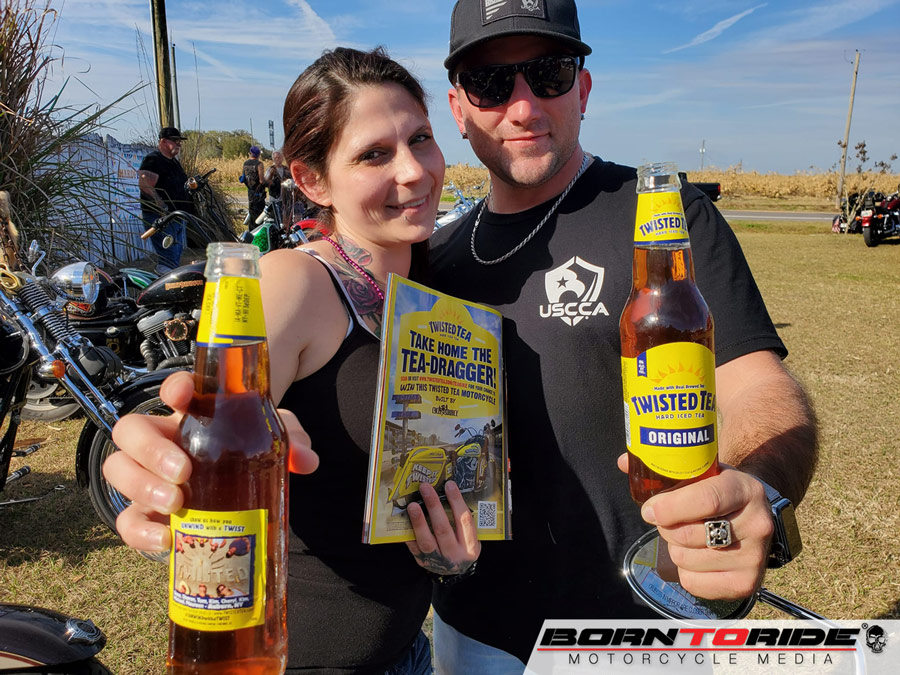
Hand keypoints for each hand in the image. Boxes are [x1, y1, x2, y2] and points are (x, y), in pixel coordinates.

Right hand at [102, 370, 318, 552]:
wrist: (242, 500)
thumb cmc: (252, 458)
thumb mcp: (276, 444)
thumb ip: (293, 442)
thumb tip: (307, 460)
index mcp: (193, 416)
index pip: (174, 390)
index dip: (174, 387)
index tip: (183, 394)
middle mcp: (163, 442)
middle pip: (130, 430)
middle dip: (150, 450)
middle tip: (184, 473)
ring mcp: (149, 478)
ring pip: (118, 470)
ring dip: (142, 486)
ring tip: (176, 503)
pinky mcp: (147, 515)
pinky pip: (128, 521)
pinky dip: (141, 532)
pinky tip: (166, 538)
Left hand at [405, 481, 480, 575]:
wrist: (454, 570)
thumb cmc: (462, 546)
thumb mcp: (469, 537)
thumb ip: (462, 520)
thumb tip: (448, 490)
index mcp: (470, 547)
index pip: (464, 521)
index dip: (457, 502)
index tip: (449, 485)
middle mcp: (455, 555)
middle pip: (443, 529)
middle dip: (434, 506)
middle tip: (425, 488)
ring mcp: (438, 561)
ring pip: (427, 541)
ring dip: (419, 521)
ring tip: (412, 505)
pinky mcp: (423, 562)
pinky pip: (414, 547)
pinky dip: (409, 533)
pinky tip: (404, 520)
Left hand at [617, 454, 772, 599]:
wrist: (755, 514)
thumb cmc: (718, 490)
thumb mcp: (702, 472)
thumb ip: (664, 467)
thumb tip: (624, 462)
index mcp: (745, 490)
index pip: (706, 500)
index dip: (669, 507)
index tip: (648, 510)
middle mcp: (757, 524)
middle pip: (688, 534)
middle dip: (666, 527)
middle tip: (667, 521)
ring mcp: (754, 557)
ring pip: (685, 559)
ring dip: (674, 548)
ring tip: (686, 536)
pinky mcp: (746, 584)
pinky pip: (692, 583)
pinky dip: (685, 572)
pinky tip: (696, 556)